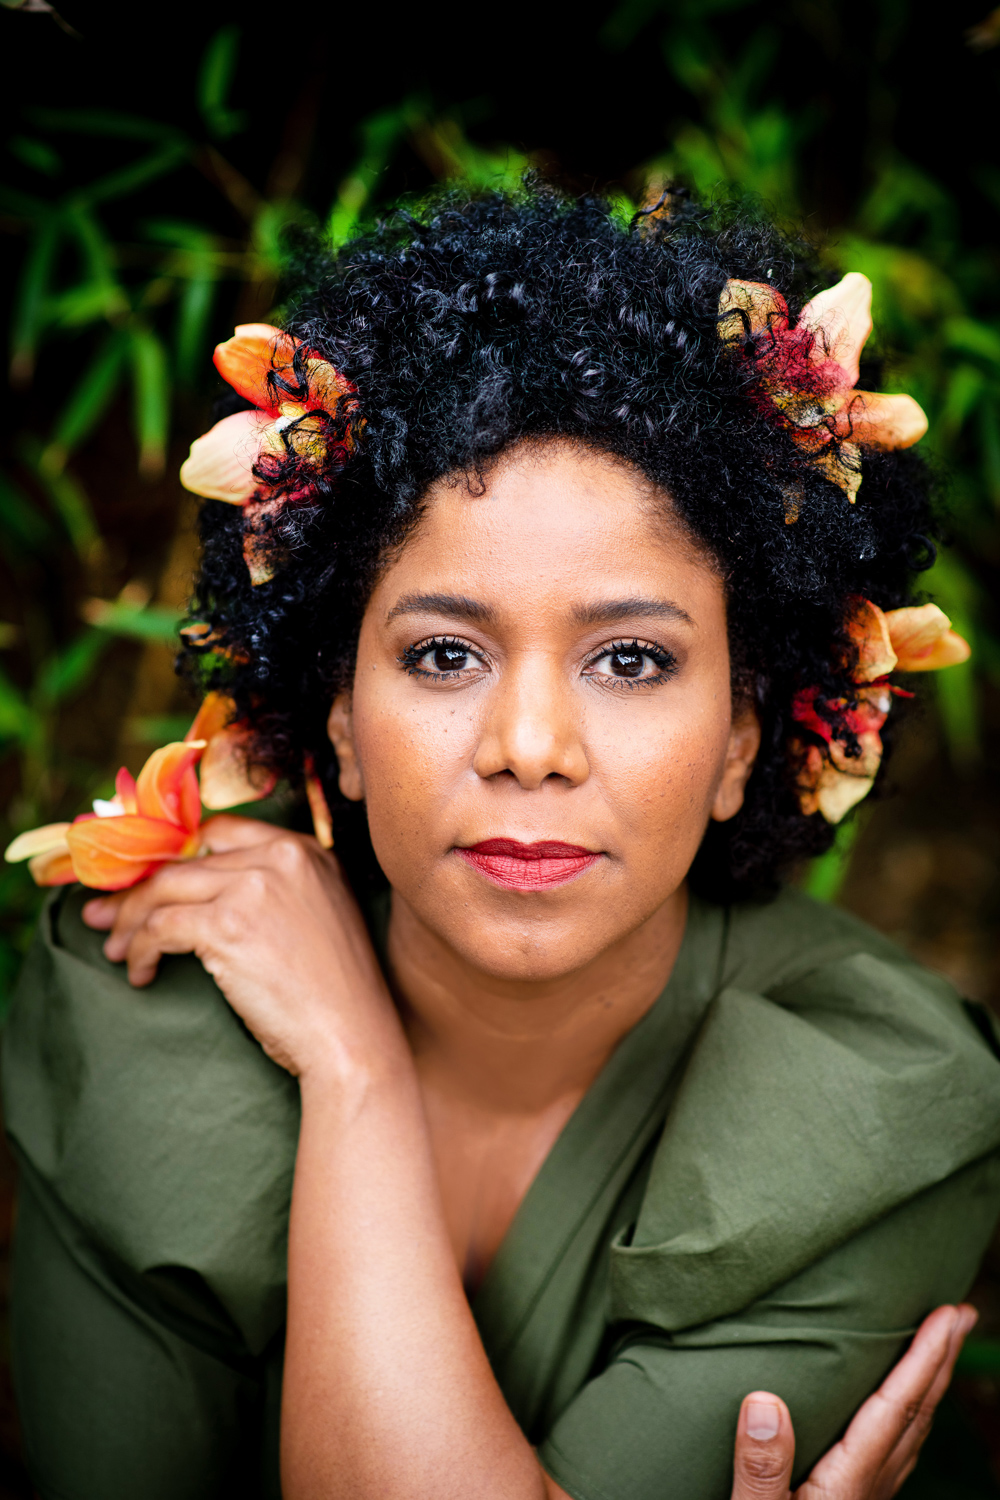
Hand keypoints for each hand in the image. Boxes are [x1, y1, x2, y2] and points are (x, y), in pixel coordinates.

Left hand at [81, 816, 403, 1079]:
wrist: (353, 1039)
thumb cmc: (336, 995)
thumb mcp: (320, 918)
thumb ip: (276, 891)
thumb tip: (197, 892)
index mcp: (307, 851)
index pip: (220, 832)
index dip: (176, 857)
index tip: (147, 881)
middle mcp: (282, 857)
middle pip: (184, 860)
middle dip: (137, 889)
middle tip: (106, 915)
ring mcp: (255, 887)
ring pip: (163, 889)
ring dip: (129, 921)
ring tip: (117, 949)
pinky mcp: (229, 925)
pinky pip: (161, 927)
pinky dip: (141, 950)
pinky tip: (142, 973)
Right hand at [730, 1303, 976, 1499]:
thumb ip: (761, 1469)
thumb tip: (766, 1399)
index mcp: (848, 1485)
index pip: (895, 1409)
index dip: (923, 1358)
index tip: (947, 1315)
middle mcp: (868, 1492)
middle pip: (917, 1417)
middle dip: (941, 1362)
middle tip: (962, 1314)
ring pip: (913, 1436)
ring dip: (930, 1387)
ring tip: (939, 1350)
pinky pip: (898, 1454)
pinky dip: (908, 1421)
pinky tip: (900, 1419)